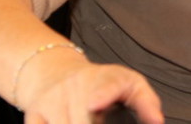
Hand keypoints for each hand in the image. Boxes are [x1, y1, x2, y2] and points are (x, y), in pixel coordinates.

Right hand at [22, 61, 162, 123]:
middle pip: (82, 119)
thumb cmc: (100, 84)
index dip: (102, 95)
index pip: (106, 85)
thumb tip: (157, 122)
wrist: (54, 72)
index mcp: (104, 78)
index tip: (94, 104)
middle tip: (101, 123)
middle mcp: (75, 86)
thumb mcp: (128, 84)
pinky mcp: (33, 114)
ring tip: (89, 121)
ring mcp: (51, 100)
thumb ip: (146, 102)